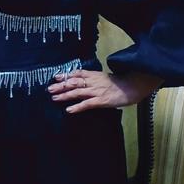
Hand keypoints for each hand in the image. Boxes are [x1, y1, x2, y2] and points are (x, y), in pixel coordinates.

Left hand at [47, 69, 161, 113]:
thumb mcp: (105, 78)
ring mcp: (97, 91)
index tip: (56, 77)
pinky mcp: (101, 100)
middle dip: (61, 85)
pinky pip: (87, 104)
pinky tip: (69, 110)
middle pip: (74, 82)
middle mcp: (93, 81)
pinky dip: (77, 106)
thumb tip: (82, 82)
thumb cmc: (120, 83)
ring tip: (54, 98)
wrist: (134, 86)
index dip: (66, 75)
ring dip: (65, 95)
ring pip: (78, 92)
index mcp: (95, 75)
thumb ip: (94, 79)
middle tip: (49, 89)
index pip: (78, 73)